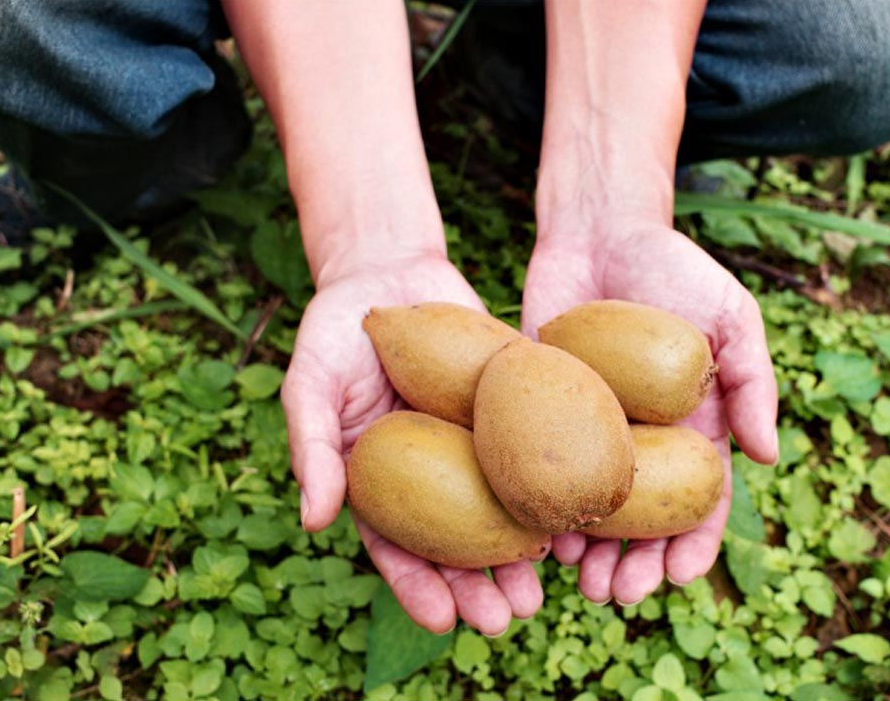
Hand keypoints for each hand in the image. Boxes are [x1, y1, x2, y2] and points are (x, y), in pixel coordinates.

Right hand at [283, 251, 547, 634]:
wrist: (389, 267)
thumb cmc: (334, 327)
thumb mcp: (311, 381)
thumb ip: (312, 447)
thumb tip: (314, 521)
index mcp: (379, 480)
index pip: (397, 547)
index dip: (418, 588)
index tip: (442, 623)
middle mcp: (431, 471)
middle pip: (458, 542)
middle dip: (482, 585)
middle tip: (509, 617)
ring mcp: (474, 444)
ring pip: (503, 509)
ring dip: (524, 552)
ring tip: (547, 586)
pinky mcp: (512, 409)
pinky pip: (536, 453)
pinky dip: (554, 487)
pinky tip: (579, 515)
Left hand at [521, 212, 778, 604]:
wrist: (598, 231)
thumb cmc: (674, 269)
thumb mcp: (731, 317)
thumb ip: (753, 383)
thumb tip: (768, 456)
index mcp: (692, 430)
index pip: (699, 504)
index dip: (694, 547)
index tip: (681, 578)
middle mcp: (641, 442)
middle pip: (640, 523)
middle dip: (635, 567)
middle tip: (618, 595)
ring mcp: (588, 432)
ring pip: (589, 510)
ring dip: (586, 555)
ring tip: (578, 584)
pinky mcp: (539, 414)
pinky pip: (539, 471)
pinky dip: (539, 509)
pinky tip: (534, 537)